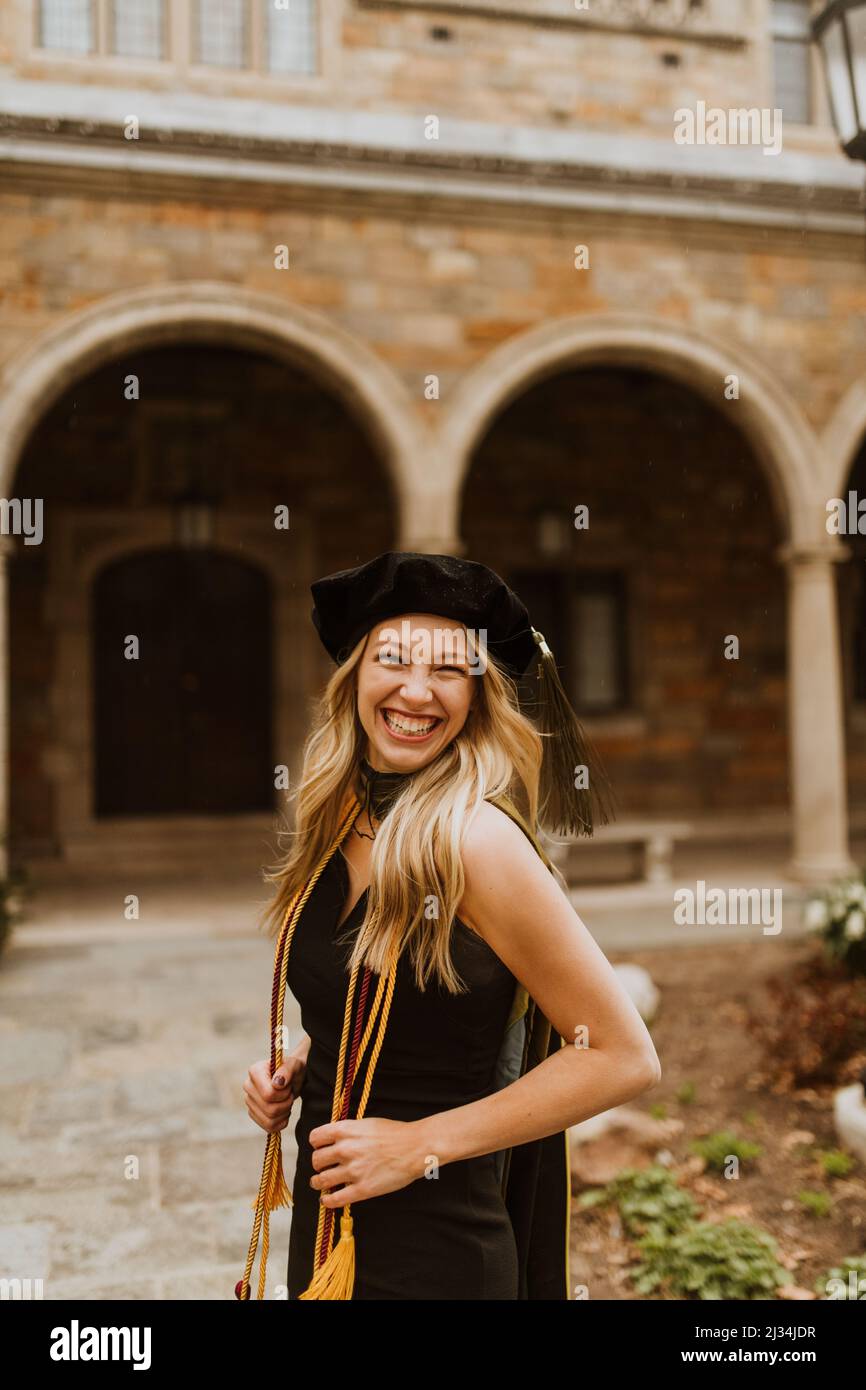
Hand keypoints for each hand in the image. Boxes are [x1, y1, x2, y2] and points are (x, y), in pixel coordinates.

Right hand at [244, 1054, 306, 1133]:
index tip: (288, 1085)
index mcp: (255, 1072)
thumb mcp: (294, 1065)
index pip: (268, 1095)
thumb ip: (287, 1070)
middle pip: (269, 1109)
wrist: (292, 1078)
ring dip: (284, 1113)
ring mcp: (249, 1102)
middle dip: (286, 1103)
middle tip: (290, 1094)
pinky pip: (269, 1127)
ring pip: (269, 1121)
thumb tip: (277, 1083)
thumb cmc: (292, 1070)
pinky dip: (281, 1122)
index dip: (283, 1094)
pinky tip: (284, 1111)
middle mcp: (248, 1086)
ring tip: (287, 1101)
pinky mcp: (254, 1114)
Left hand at [308, 1117, 427, 1205]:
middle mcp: (345, 1149)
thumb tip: (335, 1140)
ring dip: (318, 1182)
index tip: (320, 1148)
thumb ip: (349, 1131)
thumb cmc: (395, 1134)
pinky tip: (327, 1200)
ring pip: (321, 1180)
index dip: (316, 1144)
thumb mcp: (367, 1123)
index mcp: (346, 1130)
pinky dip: (327, 1201)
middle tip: (322, 1167)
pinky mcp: (362, 1189)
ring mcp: (353, 1171)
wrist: (415, 1147)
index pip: (315, 1137)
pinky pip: (335, 1199)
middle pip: (316, 1160)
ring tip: (320, 1184)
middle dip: (318, 1164)